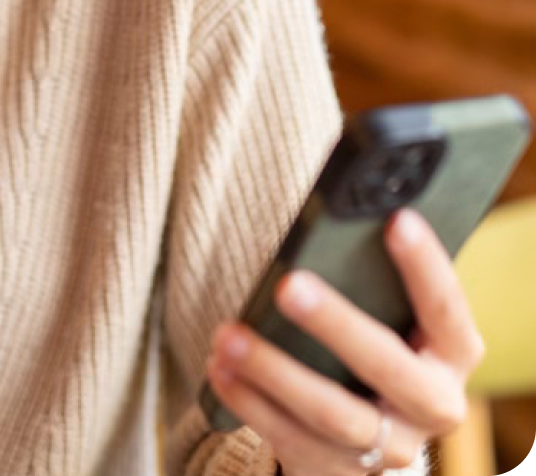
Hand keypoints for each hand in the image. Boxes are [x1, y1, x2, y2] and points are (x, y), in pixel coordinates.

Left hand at [204, 209, 483, 473]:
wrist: (370, 427)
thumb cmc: (370, 340)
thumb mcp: (387, 313)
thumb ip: (368, 280)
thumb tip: (325, 223)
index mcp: (451, 353)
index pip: (446, 307)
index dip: (426, 266)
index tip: (397, 219)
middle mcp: (433, 405)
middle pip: (386, 366)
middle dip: (335, 324)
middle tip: (287, 284)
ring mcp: (390, 446)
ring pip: (331, 412)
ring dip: (273, 370)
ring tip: (227, 336)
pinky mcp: (341, 470)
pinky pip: (292, 440)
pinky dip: (250, 401)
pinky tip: (218, 370)